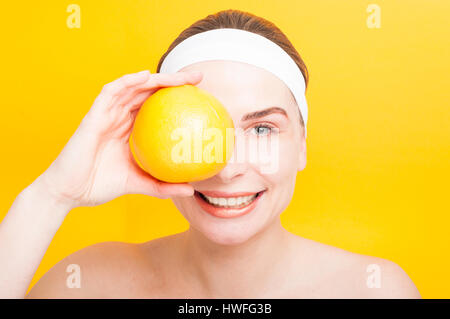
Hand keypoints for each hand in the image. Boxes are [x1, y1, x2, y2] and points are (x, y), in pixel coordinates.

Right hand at [38, 70, 202, 209]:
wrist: (70, 192)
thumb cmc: (101, 185)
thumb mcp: (139, 184)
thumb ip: (162, 185)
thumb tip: (191, 188)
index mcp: (132, 130)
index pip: (158, 108)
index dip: (178, 98)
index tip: (202, 97)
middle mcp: (121, 118)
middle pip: (150, 93)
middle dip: (174, 81)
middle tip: (198, 77)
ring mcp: (107, 115)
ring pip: (134, 88)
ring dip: (156, 78)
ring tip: (179, 76)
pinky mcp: (94, 115)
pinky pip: (110, 92)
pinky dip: (127, 82)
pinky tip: (145, 77)